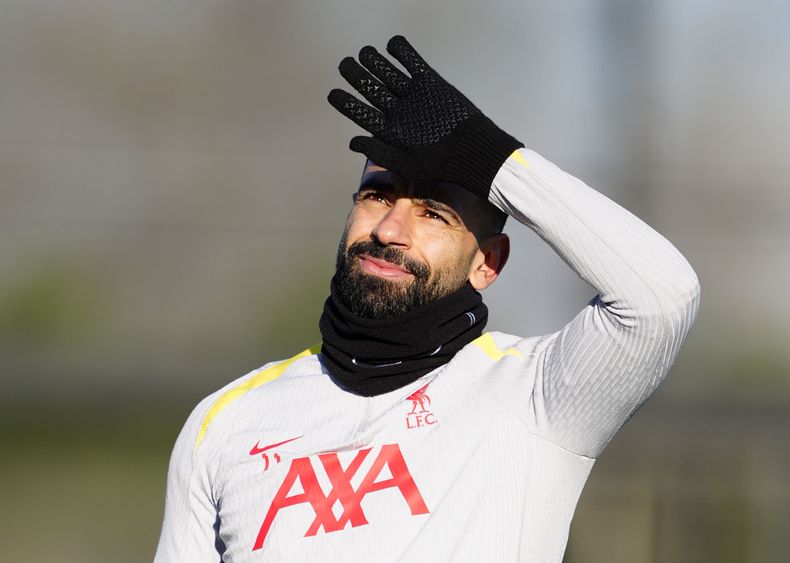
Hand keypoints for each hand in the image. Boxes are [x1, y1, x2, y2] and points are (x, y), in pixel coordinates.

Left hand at [328, 35, 521, 198]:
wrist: (470, 151)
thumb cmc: (439, 164)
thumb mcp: (404, 162)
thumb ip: (378, 150)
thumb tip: (352, 141)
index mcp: (388, 129)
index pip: (360, 111)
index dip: (345, 102)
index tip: (333, 94)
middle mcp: (398, 109)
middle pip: (370, 87)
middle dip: (356, 75)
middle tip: (345, 65)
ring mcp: (412, 94)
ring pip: (387, 72)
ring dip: (374, 61)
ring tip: (365, 53)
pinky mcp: (430, 83)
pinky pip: (412, 62)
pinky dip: (402, 52)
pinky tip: (393, 45)